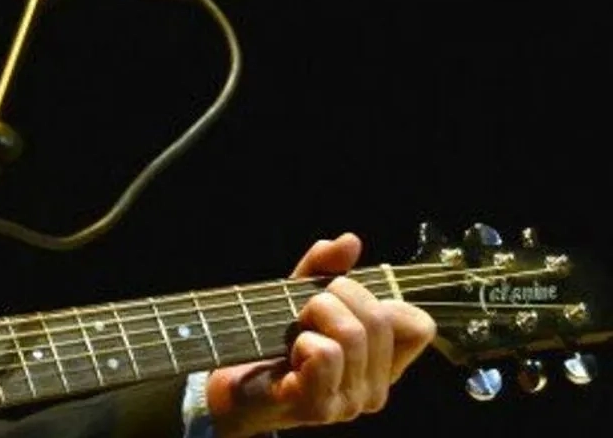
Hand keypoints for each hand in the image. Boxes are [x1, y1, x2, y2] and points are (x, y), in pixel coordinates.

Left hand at [206, 233, 435, 437]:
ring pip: (352, 334)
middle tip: (304, 313)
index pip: (419, 325)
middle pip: (381, 320)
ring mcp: (350, 404)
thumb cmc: (270, 342)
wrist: (230, 385)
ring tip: (294, 332)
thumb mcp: (299, 295)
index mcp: (383, 366)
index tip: (338, 302)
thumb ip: (325, 268)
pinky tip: (288, 355)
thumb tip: (350, 241)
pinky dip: (301, 341)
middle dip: (335, 297)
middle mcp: (375, 390)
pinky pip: (325, 354)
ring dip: (313, 316)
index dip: (376, 298)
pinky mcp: (319, 408)